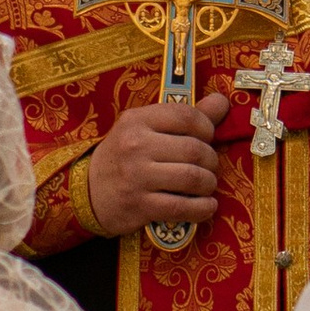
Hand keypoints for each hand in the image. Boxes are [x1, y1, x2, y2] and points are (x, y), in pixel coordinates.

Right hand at [87, 90, 224, 233]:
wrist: (88, 191)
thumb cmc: (123, 156)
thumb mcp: (144, 129)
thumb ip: (184, 117)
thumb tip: (222, 102)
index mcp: (137, 120)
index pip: (186, 116)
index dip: (207, 128)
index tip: (208, 138)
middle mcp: (135, 145)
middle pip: (194, 149)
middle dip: (211, 160)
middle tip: (210, 167)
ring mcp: (137, 176)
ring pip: (192, 178)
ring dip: (209, 184)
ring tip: (207, 185)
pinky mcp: (139, 205)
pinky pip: (182, 207)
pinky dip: (202, 208)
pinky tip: (207, 206)